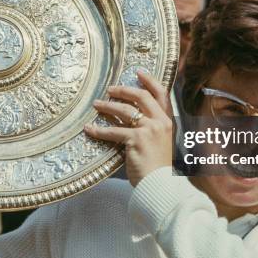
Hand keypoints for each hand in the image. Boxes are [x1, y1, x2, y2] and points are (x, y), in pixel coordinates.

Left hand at [84, 70, 172, 186]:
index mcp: (168, 122)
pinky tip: (89, 129)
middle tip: (110, 89)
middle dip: (124, 90)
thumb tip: (134, 119)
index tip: (138, 72)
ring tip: (97, 105)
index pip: (161, 94)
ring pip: (124, 110)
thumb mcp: (161, 143)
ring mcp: (149, 129)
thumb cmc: (159, 168)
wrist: (161, 185)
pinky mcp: (136, 140)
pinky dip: (99, 130)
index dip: (149, 80)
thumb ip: (152, 130)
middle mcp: (160, 122)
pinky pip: (113, 131)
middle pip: (141, 96)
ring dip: (108, 106)